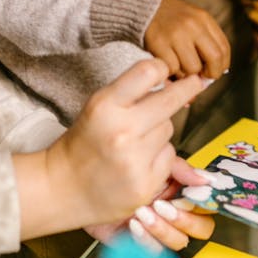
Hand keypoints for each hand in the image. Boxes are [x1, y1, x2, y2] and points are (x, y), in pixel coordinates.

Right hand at [16, 59, 203, 238]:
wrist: (61, 189)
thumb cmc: (82, 143)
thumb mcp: (97, 108)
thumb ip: (129, 95)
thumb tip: (170, 82)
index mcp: (105, 106)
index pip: (146, 72)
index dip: (160, 67)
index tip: (167, 69)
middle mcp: (122, 131)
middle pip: (169, 101)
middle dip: (185, 89)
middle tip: (195, 82)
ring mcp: (135, 160)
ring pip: (169, 130)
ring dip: (160, 131)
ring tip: (136, 142)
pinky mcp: (146, 185)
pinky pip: (169, 157)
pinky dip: (160, 157)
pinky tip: (139, 162)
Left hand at [87, 157, 214, 252]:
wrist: (83, 184)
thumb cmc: (117, 171)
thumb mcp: (150, 164)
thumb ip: (179, 170)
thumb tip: (206, 178)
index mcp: (180, 193)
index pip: (206, 206)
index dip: (202, 203)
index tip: (189, 194)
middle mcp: (174, 214)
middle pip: (201, 229)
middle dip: (184, 218)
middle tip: (162, 205)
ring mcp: (159, 231)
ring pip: (179, 241)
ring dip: (162, 227)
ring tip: (142, 212)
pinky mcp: (141, 244)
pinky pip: (155, 252)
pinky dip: (146, 239)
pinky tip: (133, 224)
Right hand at [144, 0, 229, 79]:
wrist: (145, 7)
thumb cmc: (173, 22)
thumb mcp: (194, 23)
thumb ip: (206, 44)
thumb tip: (210, 78)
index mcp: (204, 19)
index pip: (224, 49)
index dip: (221, 66)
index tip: (213, 71)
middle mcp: (192, 25)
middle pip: (214, 58)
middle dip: (210, 74)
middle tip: (201, 76)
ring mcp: (176, 34)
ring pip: (192, 68)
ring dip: (187, 73)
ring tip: (180, 66)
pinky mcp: (159, 43)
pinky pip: (173, 69)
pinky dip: (171, 72)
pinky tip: (168, 63)